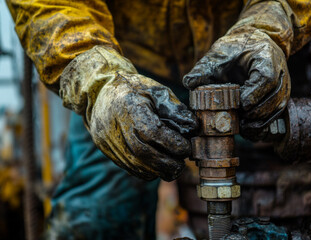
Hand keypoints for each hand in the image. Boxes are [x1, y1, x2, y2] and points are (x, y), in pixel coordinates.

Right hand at [60, 46, 196, 180]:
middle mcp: (115, 124)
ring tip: (172, 169)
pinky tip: (157, 168)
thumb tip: (193, 127)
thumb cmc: (135, 90)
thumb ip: (175, 108)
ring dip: (157, 171)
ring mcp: (107, 139)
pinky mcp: (106, 149)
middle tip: (181, 164)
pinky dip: (145, 171)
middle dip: (166, 163)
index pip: (152, 131)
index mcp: (129, 106)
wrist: (101, 92)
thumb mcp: (157, 91)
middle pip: (142, 152)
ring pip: (134, 164)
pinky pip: (127, 167)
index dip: (172, 143)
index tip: (186, 148)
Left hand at [183, 4, 290, 140]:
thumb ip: (206, 67)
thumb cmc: (238, 47)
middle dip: (254, 113)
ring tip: (240, 127)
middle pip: (273, 99)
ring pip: (276, 110)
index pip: (266, 79)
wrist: (256, 41)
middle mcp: (280, 74)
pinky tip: (247, 131)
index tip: (239, 104)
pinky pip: (275, 116)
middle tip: (236, 119)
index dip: (253, 94)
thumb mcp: (221, 52)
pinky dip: (262, 127)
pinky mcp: (279, 98)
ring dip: (258, 122)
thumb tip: (188, 82)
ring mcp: (283, 87)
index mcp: (267, 58)